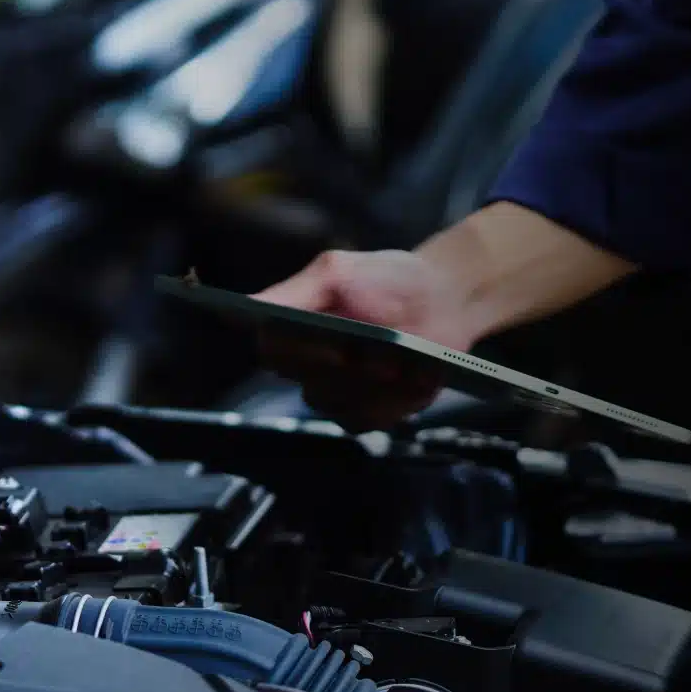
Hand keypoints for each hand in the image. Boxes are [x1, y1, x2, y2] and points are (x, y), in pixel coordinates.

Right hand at [252, 248, 478, 430]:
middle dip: (351, 371)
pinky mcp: (367, 412)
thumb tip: (248, 305)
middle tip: (385, 356)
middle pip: (310, 385)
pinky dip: (395, 402)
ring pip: (340, 406)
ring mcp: (337, 393)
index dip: (302, 353)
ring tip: (406, 365)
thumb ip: (298, 290)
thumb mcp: (339, 271)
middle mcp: (307, 365)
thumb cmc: (388, 278)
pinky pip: (367, 420)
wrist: (442, 300)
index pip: (273, 350)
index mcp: (293, 328)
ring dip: (377, 388)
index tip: (337, 346)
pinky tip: (418, 381)